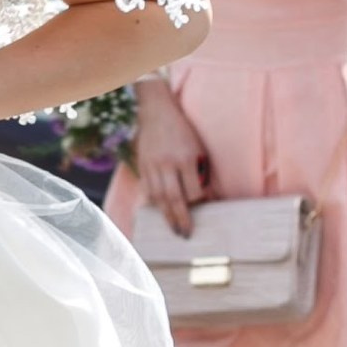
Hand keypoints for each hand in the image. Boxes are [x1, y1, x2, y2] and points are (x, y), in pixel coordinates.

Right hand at [130, 86, 208, 234]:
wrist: (157, 111)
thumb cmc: (183, 130)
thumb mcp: (198, 147)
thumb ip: (199, 171)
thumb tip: (204, 196)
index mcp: (185, 157)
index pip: (193, 190)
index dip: (199, 201)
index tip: (205, 207)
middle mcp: (167, 164)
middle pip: (174, 199)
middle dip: (180, 219)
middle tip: (185, 234)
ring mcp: (152, 166)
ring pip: (158, 198)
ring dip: (166, 216)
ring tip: (173, 229)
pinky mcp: (142, 166)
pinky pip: (147, 190)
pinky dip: (153, 203)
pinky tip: (159, 213)